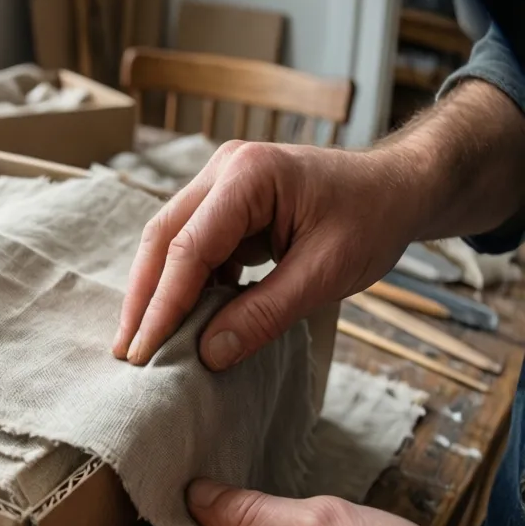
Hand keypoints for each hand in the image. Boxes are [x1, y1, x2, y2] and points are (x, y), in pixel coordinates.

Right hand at [114, 79, 524, 369]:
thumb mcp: (325, 273)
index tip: (145, 352)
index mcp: (249, 177)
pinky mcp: (224, 204)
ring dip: (155, 293)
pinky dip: (182, 286)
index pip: (188, 249)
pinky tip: (177, 322)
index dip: (163, 305)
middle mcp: (223, 171)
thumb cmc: (372, 219)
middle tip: (126, 352)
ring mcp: (220, 184)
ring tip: (141, 343)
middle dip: (142, 299)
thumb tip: (207, 354)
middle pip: (161, 239)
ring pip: (168, 243)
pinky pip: (190, 247)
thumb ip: (265, 314)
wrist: (398, 187)